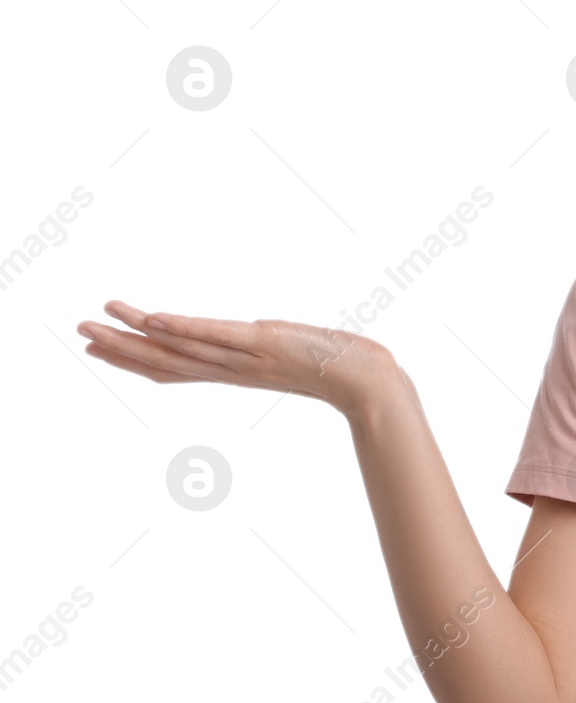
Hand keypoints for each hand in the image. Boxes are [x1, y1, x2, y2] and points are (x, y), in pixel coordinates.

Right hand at [76, 300, 397, 419]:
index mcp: (237, 372)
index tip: (101, 350)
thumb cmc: (339, 369)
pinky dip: (184, 327)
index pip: (176, 369)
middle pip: (165, 361)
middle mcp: (233, 369)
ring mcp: (245, 357)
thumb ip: (269, 347)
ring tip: (98, 320)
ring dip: (136, 332)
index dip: (136, 360)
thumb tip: (258, 334)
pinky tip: (154, 319)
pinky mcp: (263, 342)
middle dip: (120, 348)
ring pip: (179, 346)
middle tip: (78, 332)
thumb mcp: (293, 354)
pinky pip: (216, 336)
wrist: (369, 384)